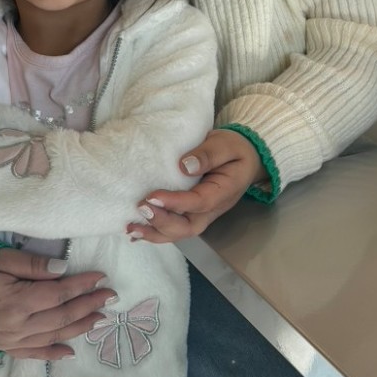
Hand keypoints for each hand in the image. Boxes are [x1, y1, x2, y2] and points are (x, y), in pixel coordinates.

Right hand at [0, 247, 115, 359]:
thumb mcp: (1, 260)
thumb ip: (34, 265)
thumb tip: (63, 269)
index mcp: (17, 302)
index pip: (59, 294)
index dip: (82, 285)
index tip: (100, 277)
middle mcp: (18, 326)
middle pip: (62, 316)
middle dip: (89, 305)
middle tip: (110, 296)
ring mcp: (12, 341)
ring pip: (54, 335)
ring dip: (80, 327)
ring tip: (100, 317)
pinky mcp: (7, 349)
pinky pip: (35, 354)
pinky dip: (54, 352)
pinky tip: (71, 350)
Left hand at [129, 129, 265, 243]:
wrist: (244, 157)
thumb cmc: (234, 148)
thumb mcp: (226, 144)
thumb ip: (209, 154)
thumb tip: (184, 166)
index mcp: (224, 191)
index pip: (199, 202)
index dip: (175, 203)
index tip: (152, 197)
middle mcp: (213, 208)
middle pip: (188, 227)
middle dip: (163, 223)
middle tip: (141, 209)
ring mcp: (202, 213)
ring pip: (179, 232)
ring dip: (155, 232)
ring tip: (132, 227)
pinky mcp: (191, 212)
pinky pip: (174, 227)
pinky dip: (155, 232)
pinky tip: (136, 232)